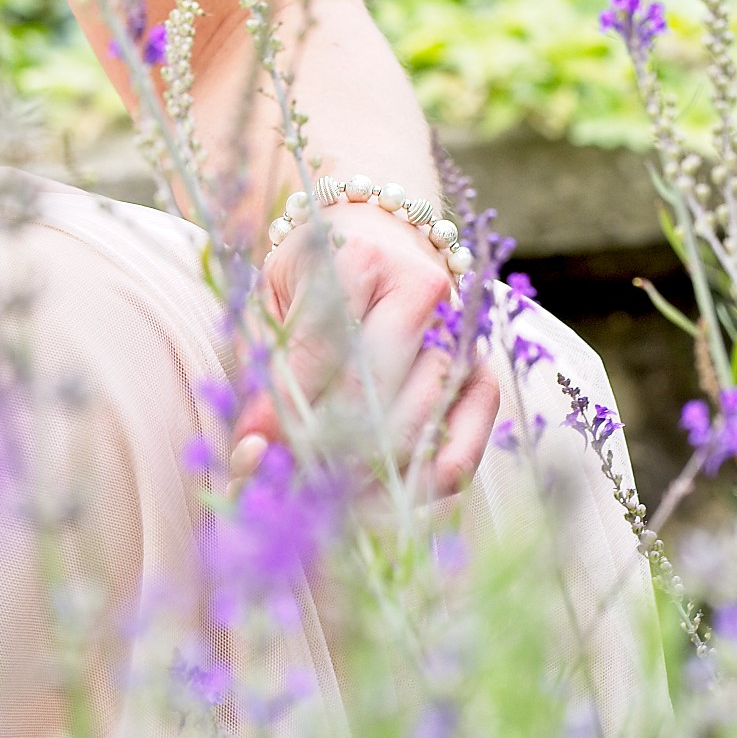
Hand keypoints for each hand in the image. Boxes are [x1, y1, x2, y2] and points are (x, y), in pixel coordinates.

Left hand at [231, 202, 507, 500]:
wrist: (384, 238)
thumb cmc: (316, 274)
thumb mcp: (274, 301)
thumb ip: (265, 371)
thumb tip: (254, 453)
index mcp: (361, 259)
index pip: (322, 351)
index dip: (284, 411)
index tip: (252, 453)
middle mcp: (421, 290)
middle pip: (373, 392)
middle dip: (324, 450)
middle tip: (288, 483)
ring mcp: (461, 333)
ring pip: (418, 422)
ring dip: (369, 473)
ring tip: (326, 497)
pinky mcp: (484, 372)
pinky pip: (464, 443)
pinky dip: (426, 483)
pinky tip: (385, 499)